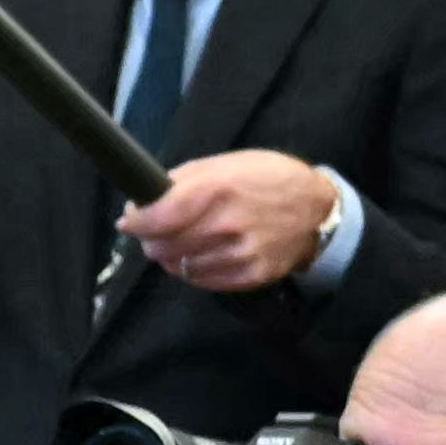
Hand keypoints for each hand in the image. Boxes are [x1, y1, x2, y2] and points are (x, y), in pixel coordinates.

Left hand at [117, 147, 349, 294]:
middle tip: (152, 232)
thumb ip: (185, 180)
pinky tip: (200, 256)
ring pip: (181, 267)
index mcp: (220, 187)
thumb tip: (147, 197)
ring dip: (171, 257)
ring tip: (177, 244)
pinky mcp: (252, 275)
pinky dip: (194, 270)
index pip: (162, 215)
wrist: (317, 209)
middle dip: (151, 239)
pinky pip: (204, 281)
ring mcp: (242, 252)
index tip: (128, 221)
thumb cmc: (268, 179)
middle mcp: (230, 222)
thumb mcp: (227, 163)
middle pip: (166, 245)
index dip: (138, 222)